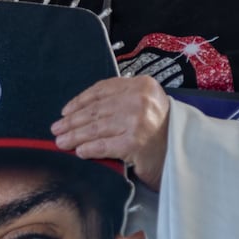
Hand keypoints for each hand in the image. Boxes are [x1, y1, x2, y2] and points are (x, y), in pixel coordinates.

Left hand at [51, 75, 170, 189]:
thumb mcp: (144, 104)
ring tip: (61, 141)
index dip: (81, 101)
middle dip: (72, 121)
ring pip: (96, 127)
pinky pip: (104, 145)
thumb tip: (79, 110)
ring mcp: (138, 121)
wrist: (182, 153)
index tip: (66, 111)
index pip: (103, 90)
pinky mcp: (135, 143)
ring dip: (74, 136)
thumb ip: (119, 100)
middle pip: (96, 110)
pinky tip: (79, 151)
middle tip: (57, 128)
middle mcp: (140, 100)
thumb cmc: (159, 129)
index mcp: (142, 85)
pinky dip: (89, 148)